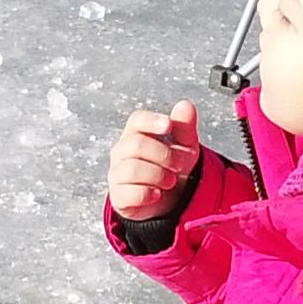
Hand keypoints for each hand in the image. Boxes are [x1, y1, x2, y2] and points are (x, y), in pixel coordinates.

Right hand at [107, 100, 203, 222]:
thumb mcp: (185, 145)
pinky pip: (131, 193)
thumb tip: (185, 105)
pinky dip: (149, 194)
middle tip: (180, 165)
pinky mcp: (119, 196)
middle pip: (136, 144)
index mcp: (135, 133)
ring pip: (133, 169)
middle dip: (164, 155)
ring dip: (159, 175)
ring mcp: (117, 174)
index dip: (151, 121)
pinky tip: (157, 193)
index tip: (168, 125)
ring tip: (170, 181)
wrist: (170, 198)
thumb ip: (184, 125)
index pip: (136, 120)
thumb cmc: (174, 166)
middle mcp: (121, 151)